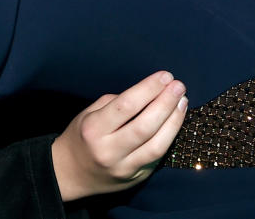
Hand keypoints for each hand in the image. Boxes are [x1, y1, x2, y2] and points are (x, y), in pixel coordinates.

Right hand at [50, 70, 187, 201]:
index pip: (126, 106)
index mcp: (93, 129)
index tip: (164, 76)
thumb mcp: (87, 114)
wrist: (71, 174)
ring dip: (174, 122)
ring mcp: (124, 167)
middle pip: (145, 125)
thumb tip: (146, 94)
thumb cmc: (80, 137)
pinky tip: (176, 123)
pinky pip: (157, 157)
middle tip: (178, 86)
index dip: (148, 89)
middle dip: (166, 103)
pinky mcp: (136, 178)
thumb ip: (114, 104)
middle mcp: (109, 150)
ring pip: (157, 145)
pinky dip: (169, 138)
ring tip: (182, 102)